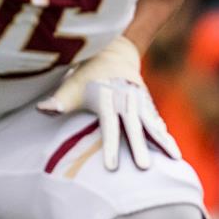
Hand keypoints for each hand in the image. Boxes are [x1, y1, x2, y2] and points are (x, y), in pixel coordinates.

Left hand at [37, 36, 173, 171]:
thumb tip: (42, 110)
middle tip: (144, 168)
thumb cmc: (87, 73)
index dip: (110, 147)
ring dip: (163, 141)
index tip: (112, 168)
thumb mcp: (71, 84)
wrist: (116, 50)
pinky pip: (157, 120)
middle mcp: (125, 101)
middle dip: (140, 148)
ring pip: (152, 124)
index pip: (109, 127)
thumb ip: (59, 100)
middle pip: (134, 127)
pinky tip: (172, 150)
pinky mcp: (146, 103)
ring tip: (175, 159)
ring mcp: (139, 101)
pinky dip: (165, 134)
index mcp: (107, 99)